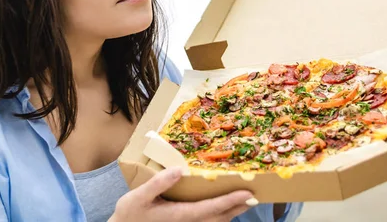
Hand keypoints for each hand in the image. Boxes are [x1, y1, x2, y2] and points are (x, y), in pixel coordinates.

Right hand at [110, 167, 255, 221]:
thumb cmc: (130, 213)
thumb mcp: (138, 196)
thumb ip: (159, 183)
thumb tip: (178, 169)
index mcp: (180, 215)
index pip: (211, 208)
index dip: (231, 200)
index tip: (247, 193)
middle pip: (220, 216)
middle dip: (238, 206)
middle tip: (256, 195)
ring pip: (216, 220)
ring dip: (232, 211)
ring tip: (245, 199)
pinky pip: (208, 220)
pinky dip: (220, 213)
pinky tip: (224, 206)